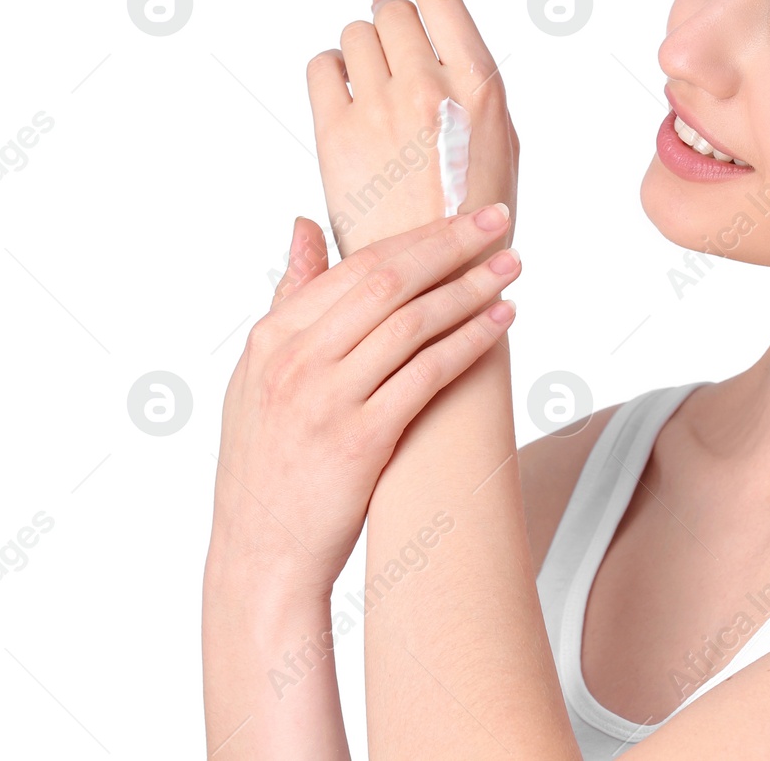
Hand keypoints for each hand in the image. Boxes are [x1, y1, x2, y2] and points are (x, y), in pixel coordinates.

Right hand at [206, 205, 522, 595]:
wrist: (261, 556)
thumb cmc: (267, 463)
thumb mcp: (258, 374)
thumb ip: (289, 298)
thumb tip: (306, 226)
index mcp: (270, 338)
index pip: (355, 265)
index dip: (416, 235)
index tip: (462, 214)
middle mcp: (294, 361)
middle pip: (387, 281)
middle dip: (450, 244)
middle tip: (498, 220)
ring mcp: (326, 400)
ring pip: (412, 322)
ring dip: (470, 288)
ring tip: (511, 267)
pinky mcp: (360, 440)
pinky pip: (427, 374)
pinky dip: (469, 340)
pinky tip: (501, 320)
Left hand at [308, 0, 517, 259]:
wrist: (437, 278)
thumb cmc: (476, 214)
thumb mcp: (502, 139)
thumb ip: (473, 81)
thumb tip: (440, 32)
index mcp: (478, 87)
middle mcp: (428, 87)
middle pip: (392, 11)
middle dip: (391, 18)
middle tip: (394, 43)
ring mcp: (378, 108)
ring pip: (356, 34)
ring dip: (363, 45)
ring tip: (375, 80)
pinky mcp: (336, 132)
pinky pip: (323, 66)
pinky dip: (333, 69)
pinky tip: (348, 92)